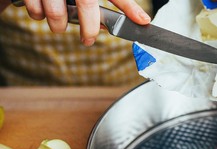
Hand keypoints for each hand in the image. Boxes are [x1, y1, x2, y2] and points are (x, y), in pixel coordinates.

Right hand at [2, 0, 150, 45]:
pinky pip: (35, 12)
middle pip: (86, 7)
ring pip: (58, 15)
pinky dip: (37, 15)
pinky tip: (40, 7)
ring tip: (58, 20)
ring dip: (58, 25)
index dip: (129, 7)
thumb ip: (101, 3)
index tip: (143, 21)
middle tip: (89, 39)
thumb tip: (119, 22)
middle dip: (89, 29)